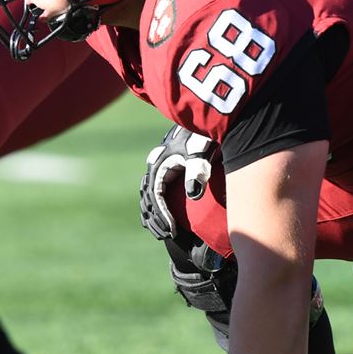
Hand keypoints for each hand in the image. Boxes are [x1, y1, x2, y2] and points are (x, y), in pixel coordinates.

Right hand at [139, 125, 214, 240]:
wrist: (205, 118)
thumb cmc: (203, 136)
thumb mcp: (201, 152)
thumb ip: (197, 171)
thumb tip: (193, 193)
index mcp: (159, 165)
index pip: (155, 196)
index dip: (162, 215)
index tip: (172, 230)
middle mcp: (155, 166)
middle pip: (148, 199)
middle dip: (156, 219)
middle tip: (167, 235)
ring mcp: (158, 167)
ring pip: (147, 196)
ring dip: (153, 215)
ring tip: (163, 232)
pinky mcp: (165, 168)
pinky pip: (154, 192)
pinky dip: (155, 207)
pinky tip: (162, 219)